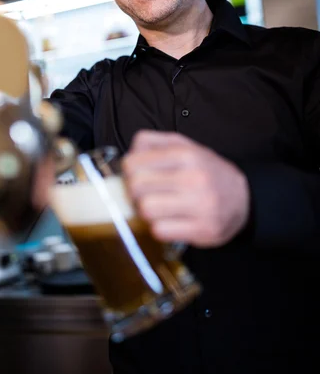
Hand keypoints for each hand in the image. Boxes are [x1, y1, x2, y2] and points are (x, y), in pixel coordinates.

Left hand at [122, 130, 249, 247]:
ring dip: (146, 212)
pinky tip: (170, 221)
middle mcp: (193, 178)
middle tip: (145, 194)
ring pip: (146, 210)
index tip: (135, 176)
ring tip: (158, 208)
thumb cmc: (207, 172)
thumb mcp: (185, 146)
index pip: (134, 163)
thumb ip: (154, 143)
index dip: (128, 172)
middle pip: (136, 187)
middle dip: (135, 192)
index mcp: (185, 154)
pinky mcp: (203, 230)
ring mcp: (200, 205)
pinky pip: (160, 231)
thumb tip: (128, 154)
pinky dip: (160, 228)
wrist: (245, 198)